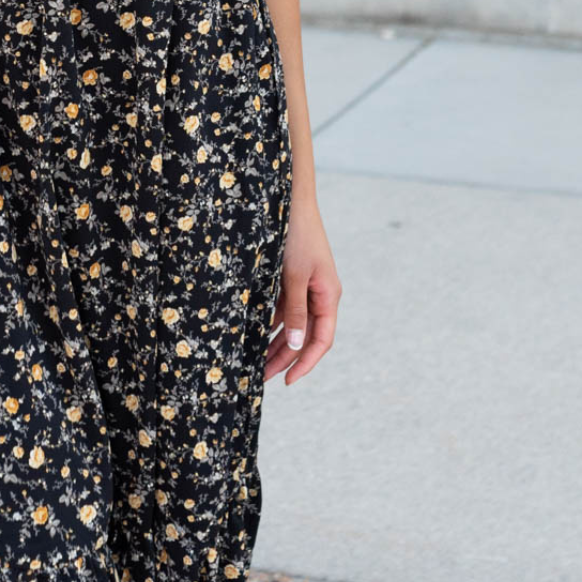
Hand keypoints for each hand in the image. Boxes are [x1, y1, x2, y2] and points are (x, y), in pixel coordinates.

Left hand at [265, 196, 340, 384]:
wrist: (289, 200)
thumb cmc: (297, 235)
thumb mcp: (294, 276)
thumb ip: (295, 310)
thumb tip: (298, 345)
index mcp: (328, 296)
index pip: (322, 340)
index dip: (306, 363)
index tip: (288, 381)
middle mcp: (319, 295)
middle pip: (304, 336)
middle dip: (284, 358)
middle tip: (261, 377)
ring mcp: (305, 287)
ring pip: (292, 324)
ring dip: (275, 342)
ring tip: (254, 361)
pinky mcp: (291, 279)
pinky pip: (282, 308)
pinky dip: (269, 322)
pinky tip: (253, 333)